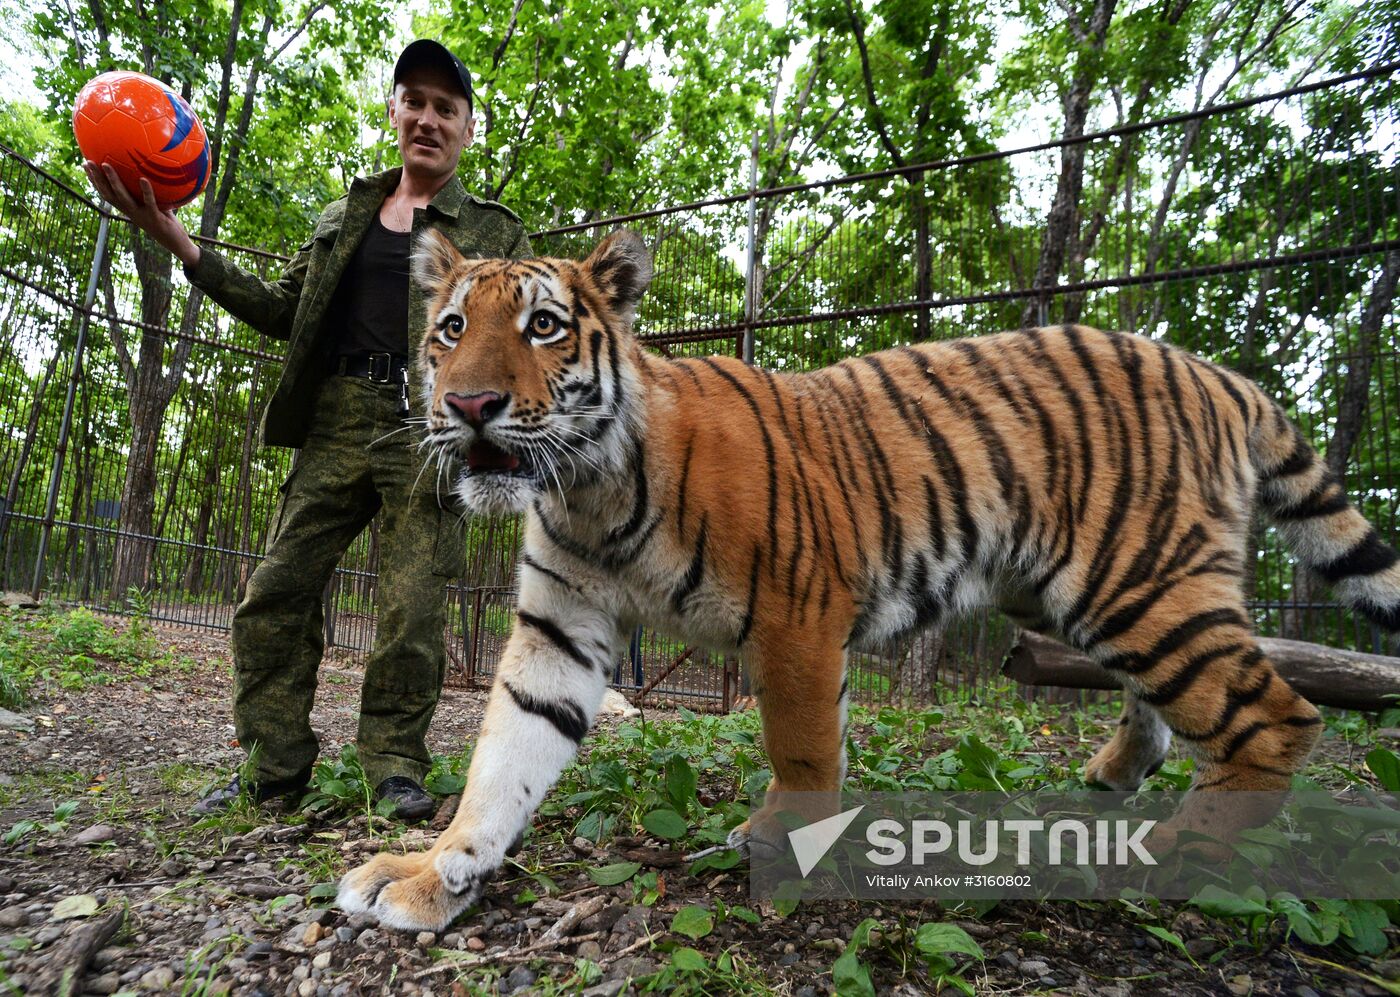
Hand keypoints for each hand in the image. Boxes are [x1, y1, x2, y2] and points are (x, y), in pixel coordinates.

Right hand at [83, 160, 200, 266]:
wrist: (176, 243)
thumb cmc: (166, 222)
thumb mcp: (156, 205)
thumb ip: (149, 192)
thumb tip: (148, 170)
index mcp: (128, 209)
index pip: (106, 194)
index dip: (95, 181)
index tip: (86, 165)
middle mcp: (130, 212)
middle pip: (108, 194)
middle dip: (97, 178)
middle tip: (88, 162)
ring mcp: (141, 215)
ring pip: (122, 197)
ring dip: (113, 181)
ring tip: (107, 164)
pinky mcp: (154, 218)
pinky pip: (149, 202)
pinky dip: (146, 191)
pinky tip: (143, 179)